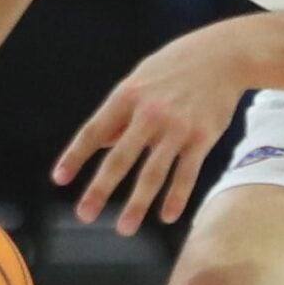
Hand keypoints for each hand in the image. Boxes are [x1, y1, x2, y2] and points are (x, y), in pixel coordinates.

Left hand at [54, 26, 249, 235]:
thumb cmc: (176, 67)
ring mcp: (177, 127)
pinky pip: (186, 173)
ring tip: (124, 229)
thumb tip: (101, 142)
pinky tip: (166, 217)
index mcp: (128, 96)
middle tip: (84, 215)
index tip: (60, 180)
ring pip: (153, 172)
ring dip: (137, 204)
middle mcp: (150, 113)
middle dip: (100, 190)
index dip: (75, 156)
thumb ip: (121, 112)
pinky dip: (176, 197)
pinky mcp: (202, 137)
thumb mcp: (140, 79)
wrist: (224, 55)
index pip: (94, 131)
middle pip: (120, 158)